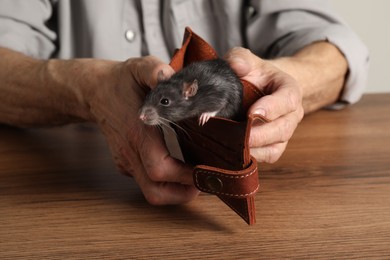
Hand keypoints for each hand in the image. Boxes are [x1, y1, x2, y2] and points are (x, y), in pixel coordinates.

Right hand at [86, 56, 198, 203]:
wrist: (94, 92)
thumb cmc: (119, 82)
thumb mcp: (139, 68)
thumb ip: (155, 71)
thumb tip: (172, 78)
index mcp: (137, 132)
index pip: (160, 168)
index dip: (184, 176)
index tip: (204, 171)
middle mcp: (130, 151)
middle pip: (155, 191)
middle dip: (183, 194)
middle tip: (204, 184)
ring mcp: (126, 160)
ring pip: (150, 191)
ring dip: (175, 193)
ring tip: (195, 181)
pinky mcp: (126, 162)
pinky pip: (146, 181)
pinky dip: (165, 183)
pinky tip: (180, 168)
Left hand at [225, 48, 303, 162]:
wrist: (260, 89)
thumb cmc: (254, 74)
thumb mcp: (247, 60)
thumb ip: (241, 58)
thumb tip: (237, 65)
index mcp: (289, 90)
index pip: (288, 99)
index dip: (272, 108)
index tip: (252, 113)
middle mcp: (292, 114)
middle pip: (282, 129)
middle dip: (260, 135)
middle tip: (239, 136)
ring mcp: (284, 132)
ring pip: (275, 147)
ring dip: (255, 149)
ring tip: (232, 146)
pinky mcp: (274, 146)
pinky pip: (268, 157)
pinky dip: (253, 157)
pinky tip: (234, 153)